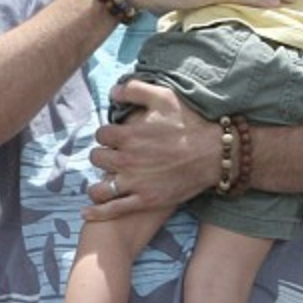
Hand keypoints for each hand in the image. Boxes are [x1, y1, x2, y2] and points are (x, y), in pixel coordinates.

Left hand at [85, 79, 221, 219]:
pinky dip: (98, 211)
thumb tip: (113, 91)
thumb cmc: (191, 123)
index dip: (107, 135)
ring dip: (98, 182)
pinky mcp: (145, 200)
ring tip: (104, 180)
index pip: (101, 134)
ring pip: (100, 186)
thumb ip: (135, 90)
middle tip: (113, 156)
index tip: (115, 137)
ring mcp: (134, 182)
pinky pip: (113, 209)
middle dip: (103, 155)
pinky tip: (87, 212)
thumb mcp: (164, 97)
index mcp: (128, 135)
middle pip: (97, 158)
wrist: (215, 154)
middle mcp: (126, 160)